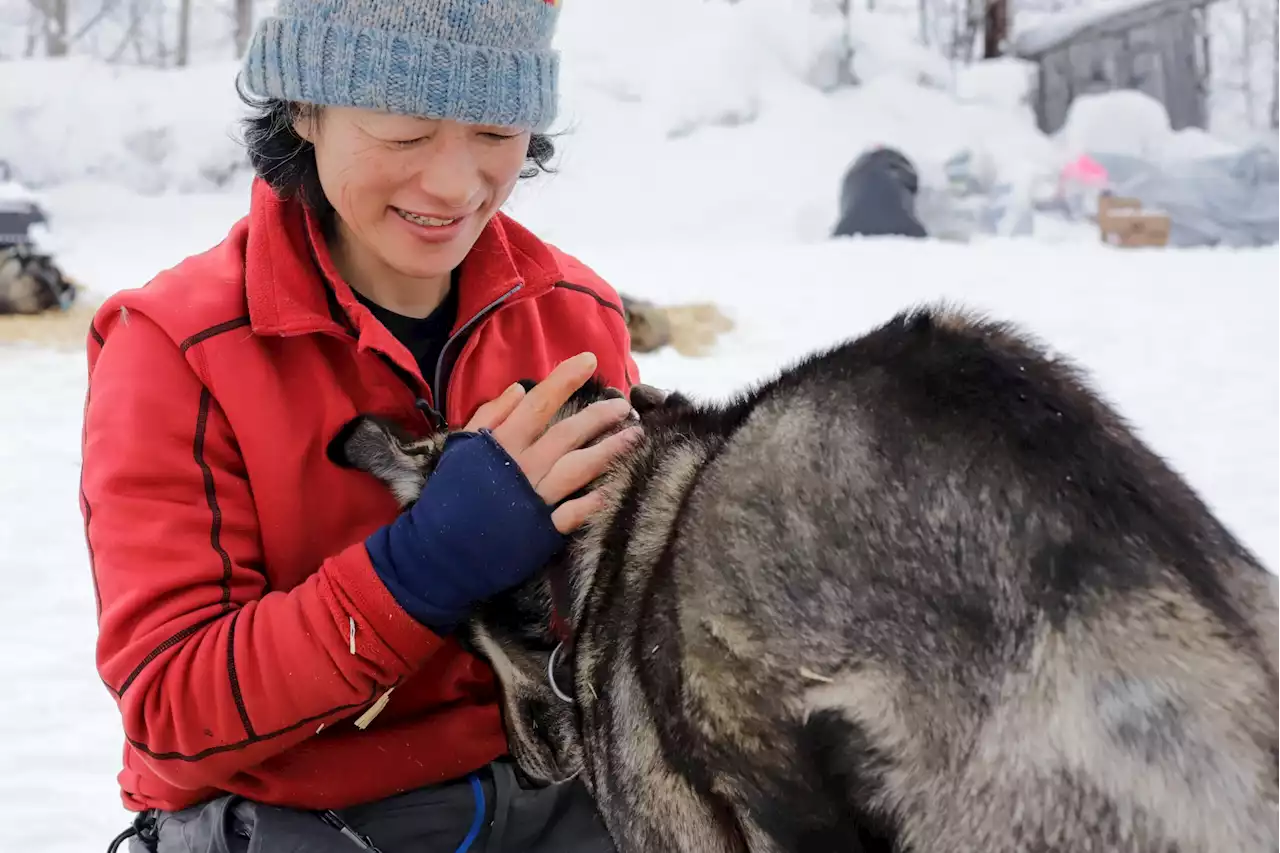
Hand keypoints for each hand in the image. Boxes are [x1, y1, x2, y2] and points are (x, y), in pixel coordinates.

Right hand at [464, 352, 642, 532]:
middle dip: (599, 415)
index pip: (539, 403)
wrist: (437, 550)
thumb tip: (520, 389)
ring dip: (609, 451)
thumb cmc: (449, 495)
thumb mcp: (460, 447)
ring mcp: (533, 499)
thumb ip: (490, 416)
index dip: (565, 379)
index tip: (590, 359)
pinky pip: (571, 514)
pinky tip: (610, 491)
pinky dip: (590, 503)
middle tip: (624, 405)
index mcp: (502, 444)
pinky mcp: (539, 531)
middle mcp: (522, 467)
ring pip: (578, 468)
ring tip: (634, 437)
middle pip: (568, 434)